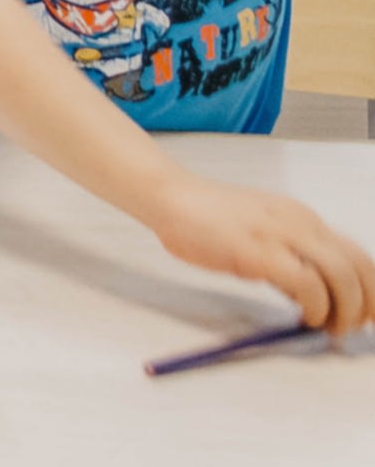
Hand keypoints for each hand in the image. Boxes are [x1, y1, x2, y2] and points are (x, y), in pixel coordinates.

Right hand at [145, 172, 374, 337]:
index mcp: (302, 217)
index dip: (371, 288)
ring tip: (332, 328)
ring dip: (346, 309)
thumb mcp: (260, 233)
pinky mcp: (260, 251)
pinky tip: (306, 318)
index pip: (356, 254)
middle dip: (366, 303)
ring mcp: (281, 234)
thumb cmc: (205, 218)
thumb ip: (286, 257)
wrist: (169, 196)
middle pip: (358, 265)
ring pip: (342, 275)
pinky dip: (316, 307)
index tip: (369, 314)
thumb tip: (312, 296)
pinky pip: (307, 284)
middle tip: (354, 328)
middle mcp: (300, 222)